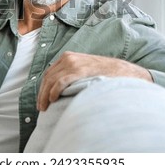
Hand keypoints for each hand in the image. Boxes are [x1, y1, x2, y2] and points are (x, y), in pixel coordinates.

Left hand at [37, 51, 152, 110]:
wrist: (123, 71)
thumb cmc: (104, 74)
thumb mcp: (84, 69)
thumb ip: (72, 74)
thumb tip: (58, 89)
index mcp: (68, 56)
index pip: (49, 73)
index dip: (43, 87)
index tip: (41, 100)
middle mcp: (68, 58)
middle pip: (48, 77)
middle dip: (41, 93)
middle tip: (41, 107)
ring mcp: (74, 63)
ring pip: (51, 80)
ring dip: (45, 95)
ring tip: (45, 107)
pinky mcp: (80, 71)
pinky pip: (61, 81)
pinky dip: (54, 91)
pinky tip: (53, 99)